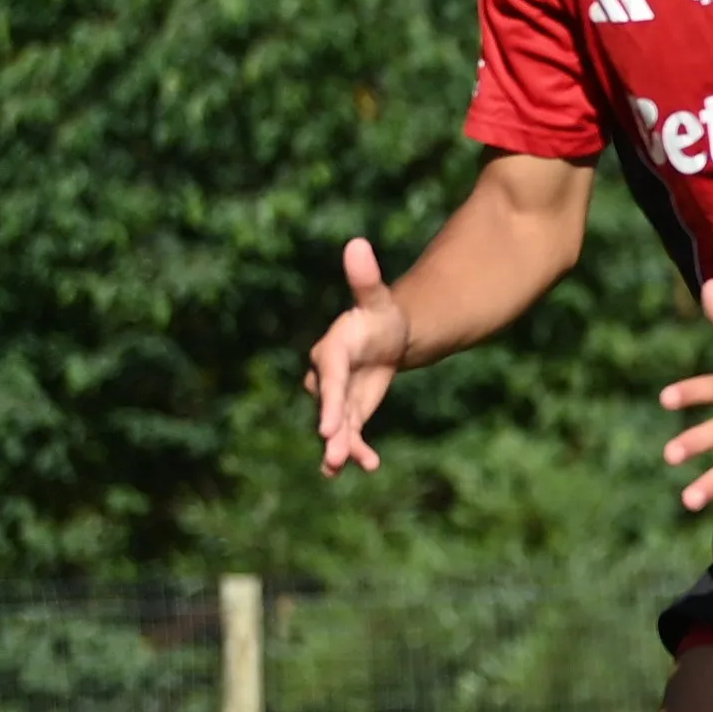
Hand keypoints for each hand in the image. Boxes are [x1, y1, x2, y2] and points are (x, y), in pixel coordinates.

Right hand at [308, 237, 411, 474]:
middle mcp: (328, 376)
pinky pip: (348, 434)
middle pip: (329, 406)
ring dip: (341, 447)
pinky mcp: (349, 412)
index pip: (329, 375)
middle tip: (334, 452)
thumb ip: (365, 278)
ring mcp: (337, 397)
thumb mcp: (377, 298)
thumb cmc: (378, 314)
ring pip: (336, 425)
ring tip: (343, 468)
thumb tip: (357, 243)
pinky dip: (353, 450)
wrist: (384, 335)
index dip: (329, 398)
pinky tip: (363, 467)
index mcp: (332, 350)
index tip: (328, 423)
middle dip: (331, 429)